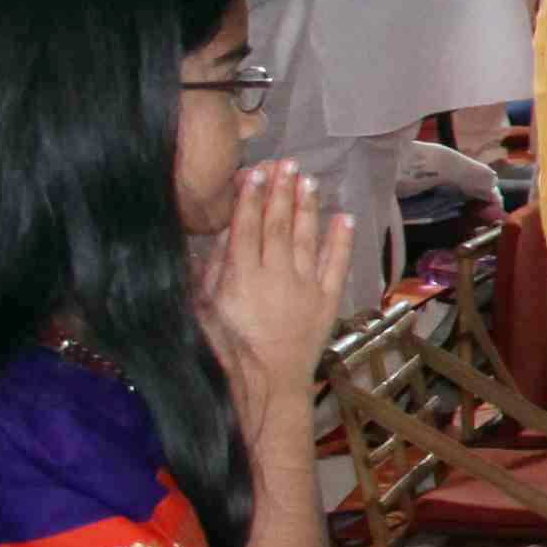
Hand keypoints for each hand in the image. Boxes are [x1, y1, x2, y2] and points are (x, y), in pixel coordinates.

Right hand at [193, 160, 355, 389]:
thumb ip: (212, 270)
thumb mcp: (203, 310)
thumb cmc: (226, 350)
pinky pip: (337, 263)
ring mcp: (305, 286)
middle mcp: (275, 274)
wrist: (266, 383)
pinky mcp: (327, 300)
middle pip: (278, 224)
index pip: (245, 226)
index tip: (256, 171)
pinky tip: (342, 215)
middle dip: (281, 191)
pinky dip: (341, 239)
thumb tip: (221, 234)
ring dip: (308, 205)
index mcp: (241, 276)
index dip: (251, 196)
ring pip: (307, 237)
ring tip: (308, 179)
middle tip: (286, 163)